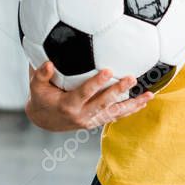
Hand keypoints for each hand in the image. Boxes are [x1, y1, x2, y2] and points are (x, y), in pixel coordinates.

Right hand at [24, 61, 152, 131]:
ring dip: (132, 104)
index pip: (84, 93)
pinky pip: (116, 116)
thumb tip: (49, 62)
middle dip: (118, 91)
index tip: (109, 71)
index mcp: (68, 105)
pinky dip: (131, 109)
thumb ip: (40, 74)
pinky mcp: (97, 121)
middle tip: (132, 78)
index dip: (96, 83)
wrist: (44, 120)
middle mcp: (81, 115)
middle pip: (103, 103)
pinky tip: (145, 102)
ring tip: (149, 95)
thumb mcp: (35, 87)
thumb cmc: (41, 98)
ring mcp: (91, 120)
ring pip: (115, 113)